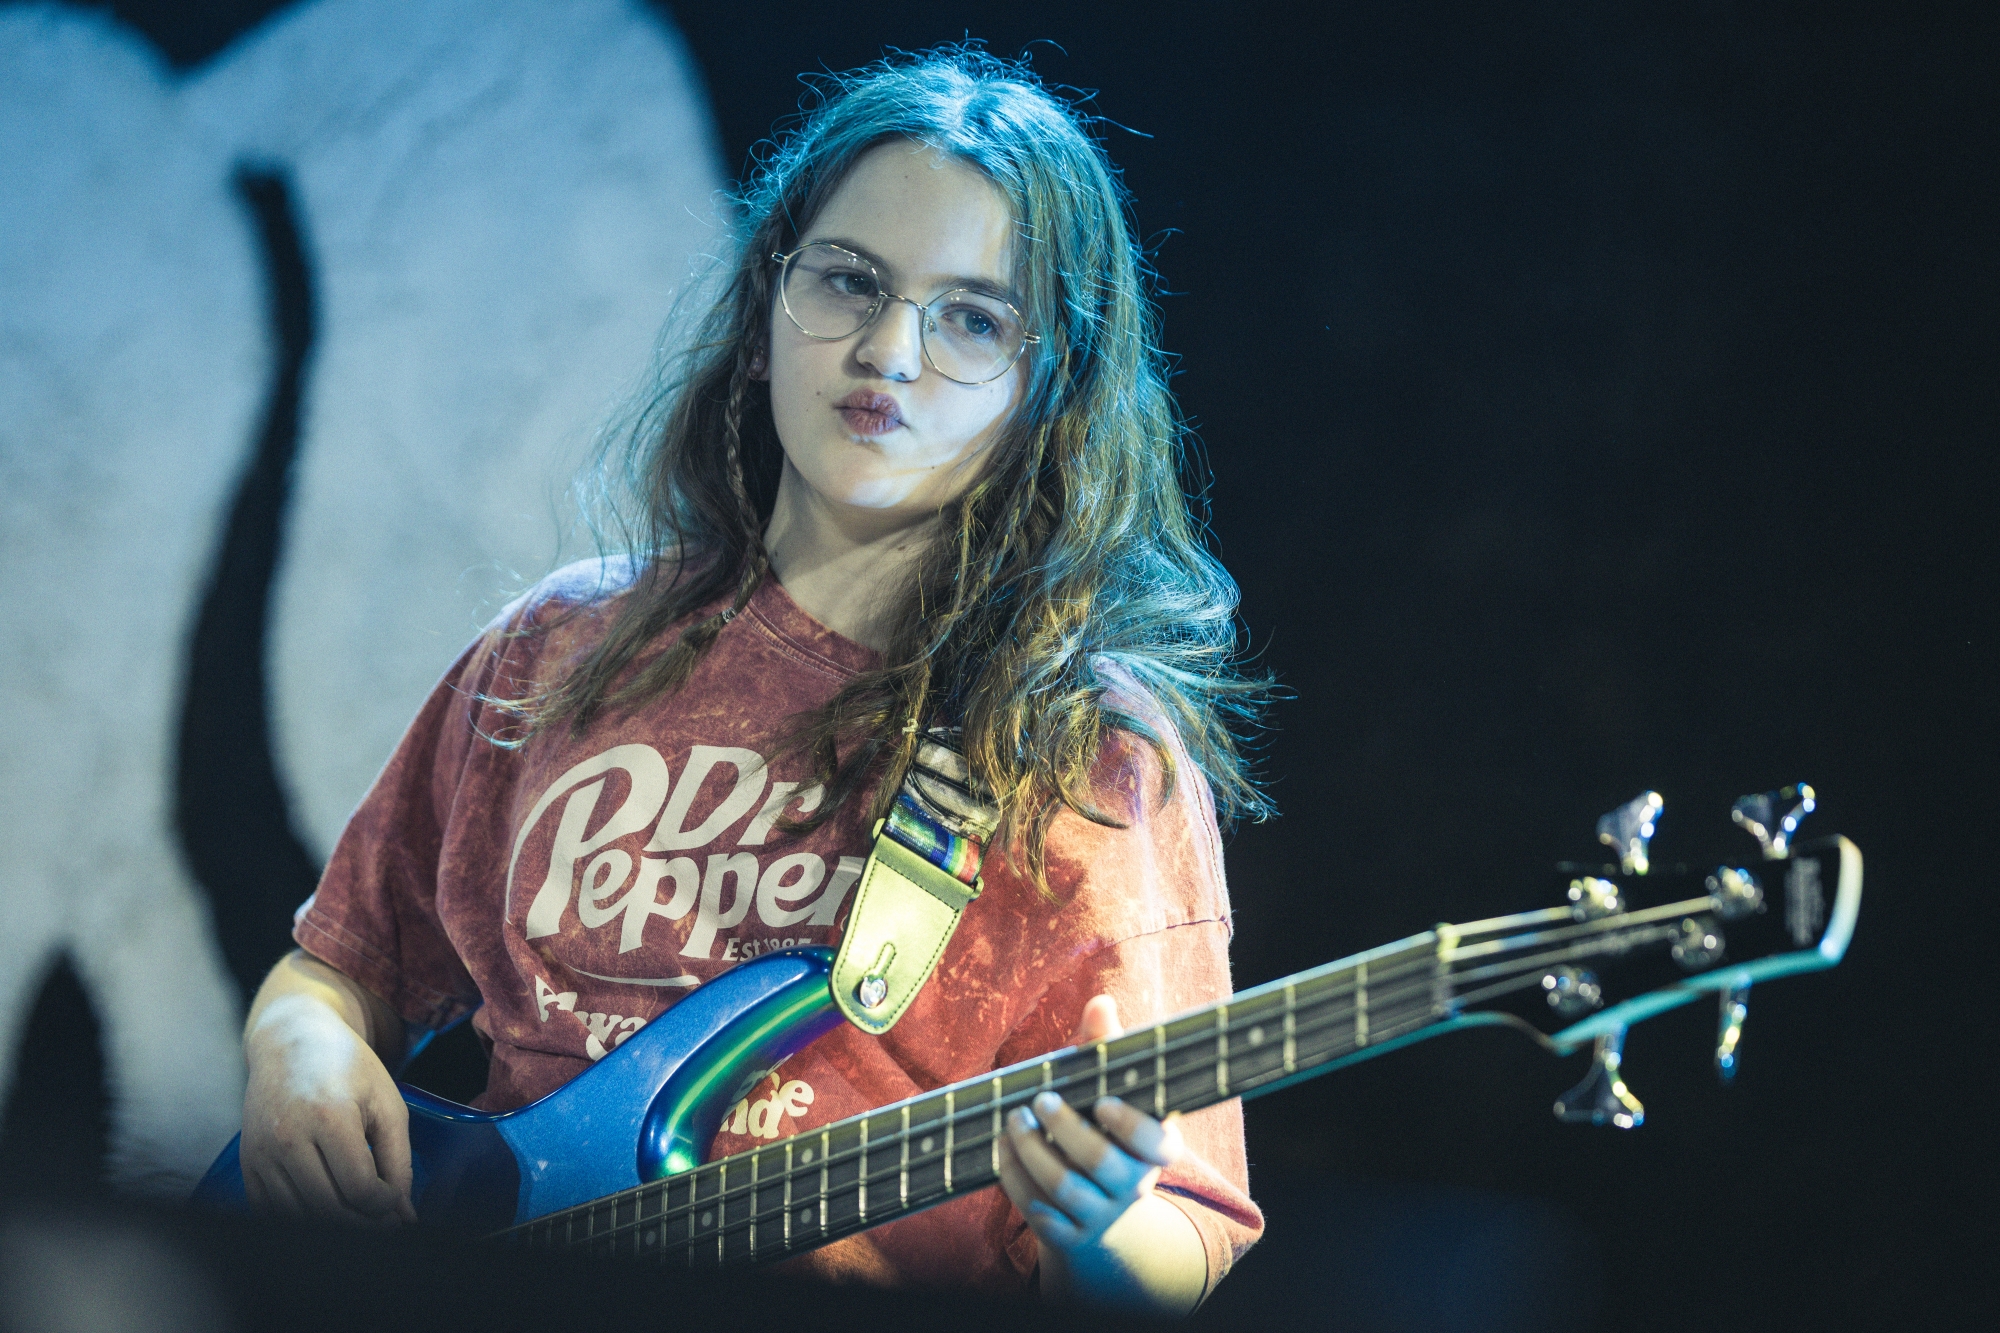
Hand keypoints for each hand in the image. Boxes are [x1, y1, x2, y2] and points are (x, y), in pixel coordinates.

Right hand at [240, 962, 415, 1225]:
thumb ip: (399, 1161)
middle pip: (328, 1210)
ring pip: (297, 1218)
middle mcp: (288, 1137)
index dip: (384, 1206)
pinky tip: (325, 1208)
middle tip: (383, 1222)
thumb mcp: (388, 1104)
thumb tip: (404, 1216)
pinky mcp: (248, 1163)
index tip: (395, 1203)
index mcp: (330, 1117)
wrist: (291, 1041)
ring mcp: (262, 1152)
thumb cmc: (348, 1069)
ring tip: (358, 1215)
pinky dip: (299, 1221)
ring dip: (332, 1228)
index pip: (360, 1189)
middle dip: (363, 1225)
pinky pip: (270, 1212)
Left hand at [996, 995, 1206, 1311]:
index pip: (1158, 1144)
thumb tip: (1100, 1003)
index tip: (1101, 1102)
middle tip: (1041, 1099)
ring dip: (1032, 1150)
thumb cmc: (1105, 1128)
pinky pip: (1037, 1210)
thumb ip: (1106, 1048)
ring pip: (1064, 1187)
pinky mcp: (1067, 1233)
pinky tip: (1003, 1147)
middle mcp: (1132, 1184)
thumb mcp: (1113, 1089)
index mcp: (1155, 1147)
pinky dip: (1015, 1177)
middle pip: (1101, 1162)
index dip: (1132, 1126)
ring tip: (1013, 1118)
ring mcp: (1100, 1213)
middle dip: (1066, 1129)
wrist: (1100, 1209)